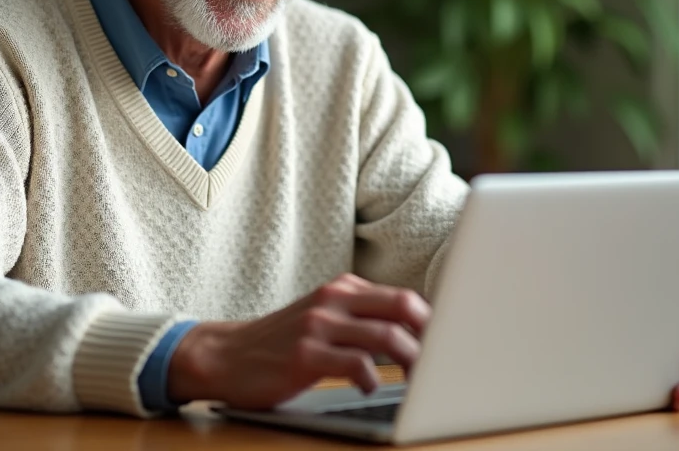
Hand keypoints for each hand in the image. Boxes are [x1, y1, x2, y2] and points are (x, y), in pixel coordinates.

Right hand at [167, 273, 428, 408]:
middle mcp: (333, 300)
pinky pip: (355, 365)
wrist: (224, 355)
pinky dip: (372, 380)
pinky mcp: (304, 355)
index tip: (454, 343)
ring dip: (413, 363)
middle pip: (402, 306)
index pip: (403, 297)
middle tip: (445, 361)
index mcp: (343, 289)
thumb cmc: (282, 342)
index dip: (435, 321)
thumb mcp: (324, 317)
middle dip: (432, 335)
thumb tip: (420, 337)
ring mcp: (318, 326)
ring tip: (419, 382)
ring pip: (386, 337)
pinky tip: (369, 389)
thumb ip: (362, 319)